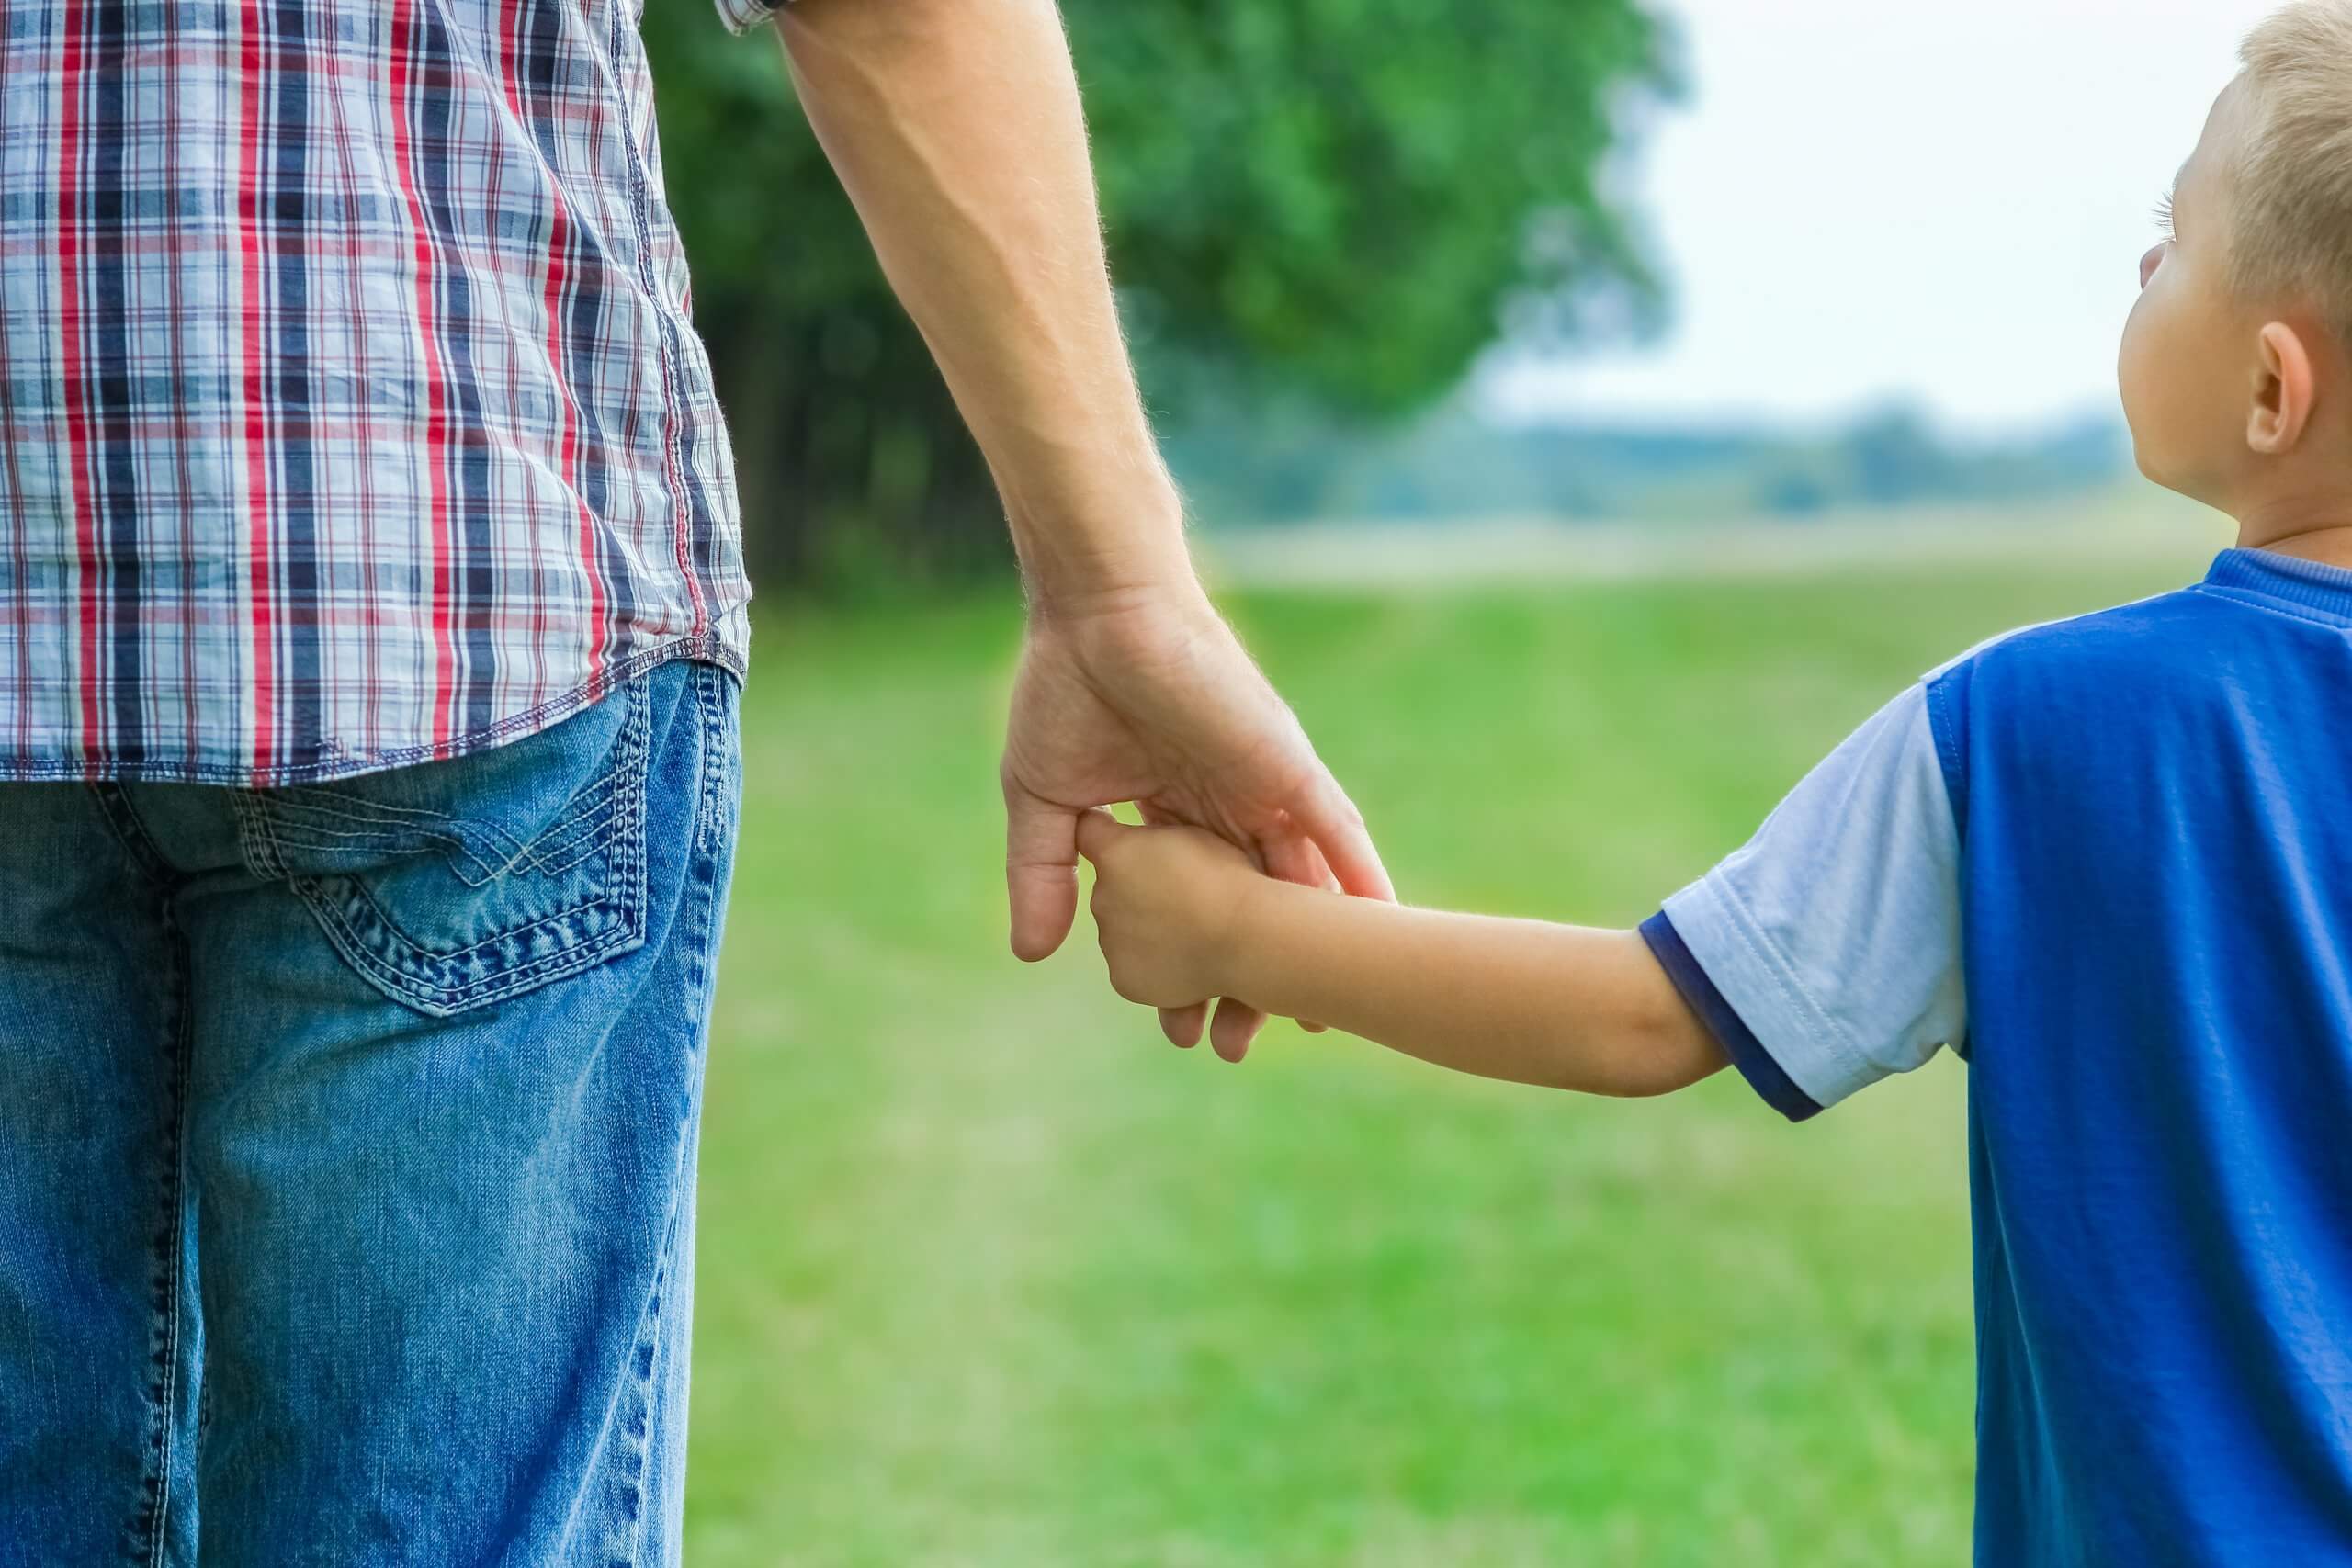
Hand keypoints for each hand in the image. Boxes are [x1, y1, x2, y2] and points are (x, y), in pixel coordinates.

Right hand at [1001, 581, 1392, 1059]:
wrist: (1100, 612)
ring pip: (1299, 883)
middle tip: (1241, 1046)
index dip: (1188, 969)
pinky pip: (1334, 828)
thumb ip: (1046, 873)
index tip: (1181, 1030)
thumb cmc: (1067, 688)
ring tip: (1322, 1016)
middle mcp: (1230, 807)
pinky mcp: (1286, 764)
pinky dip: (1358, 876)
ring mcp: (1263, 787)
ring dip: (1311, 947)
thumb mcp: (1048, 803)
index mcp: (1176, 814)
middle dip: (1249, 979)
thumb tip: (1033, 954)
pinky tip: (1380, 924)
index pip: (1193, 907)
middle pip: (1251, 909)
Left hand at [1076, 812, 1259, 1008]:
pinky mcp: (1124, 979)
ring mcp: (1110, 942)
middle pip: (1111, 889)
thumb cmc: (1230, 878)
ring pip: (1124, 931)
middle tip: (1185, 896)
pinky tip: (1189, 958)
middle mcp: (1101, 896)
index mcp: (1116, 854)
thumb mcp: (1195, 836)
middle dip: (1140, 893)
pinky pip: (1134, 968)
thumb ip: (1157, 839)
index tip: (1121, 841)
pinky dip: (1156, 966)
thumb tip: (1140, 847)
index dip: (1104, 836)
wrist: (1246, 937)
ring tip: (1194, 931)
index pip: (1088, 832)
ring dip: (1150, 931)